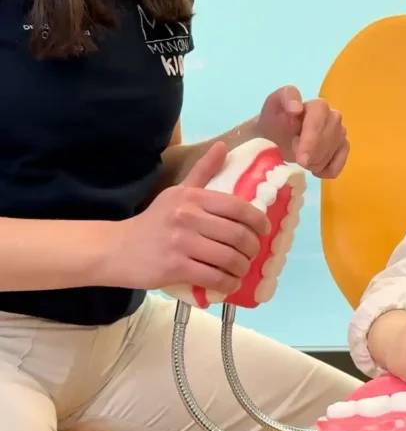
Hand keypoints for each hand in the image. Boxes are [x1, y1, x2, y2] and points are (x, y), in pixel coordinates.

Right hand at [114, 143, 268, 295]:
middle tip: (252, 255)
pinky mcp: (175, 267)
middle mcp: (189, 216)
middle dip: (252, 249)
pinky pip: (213, 277)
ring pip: (228, 258)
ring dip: (242, 268)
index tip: (264, 231)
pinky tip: (228, 284)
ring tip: (241, 270)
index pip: (238, 207)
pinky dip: (227, 284)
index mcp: (193, 197)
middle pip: (238, 235)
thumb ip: (203, 171)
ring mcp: (181, 243)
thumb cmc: (153, 221)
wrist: (117, 248)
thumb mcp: (177, 192)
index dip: (258, 221)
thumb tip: (224, 146)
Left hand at [258, 85, 347, 177]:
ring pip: (333, 153)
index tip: (300, 158)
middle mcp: (333, 116)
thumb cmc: (275, 121)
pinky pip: (339, 164)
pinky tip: (314, 169)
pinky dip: (325, 171)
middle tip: (295, 157)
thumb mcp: (273, 104)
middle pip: (328, 140)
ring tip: (301, 160)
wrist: (275, 135)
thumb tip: (297, 107)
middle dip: (311, 155)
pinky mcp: (342, 147)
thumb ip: (285, 98)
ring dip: (315, 163)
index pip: (319, 121)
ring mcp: (340, 132)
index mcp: (317, 105)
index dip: (311, 141)